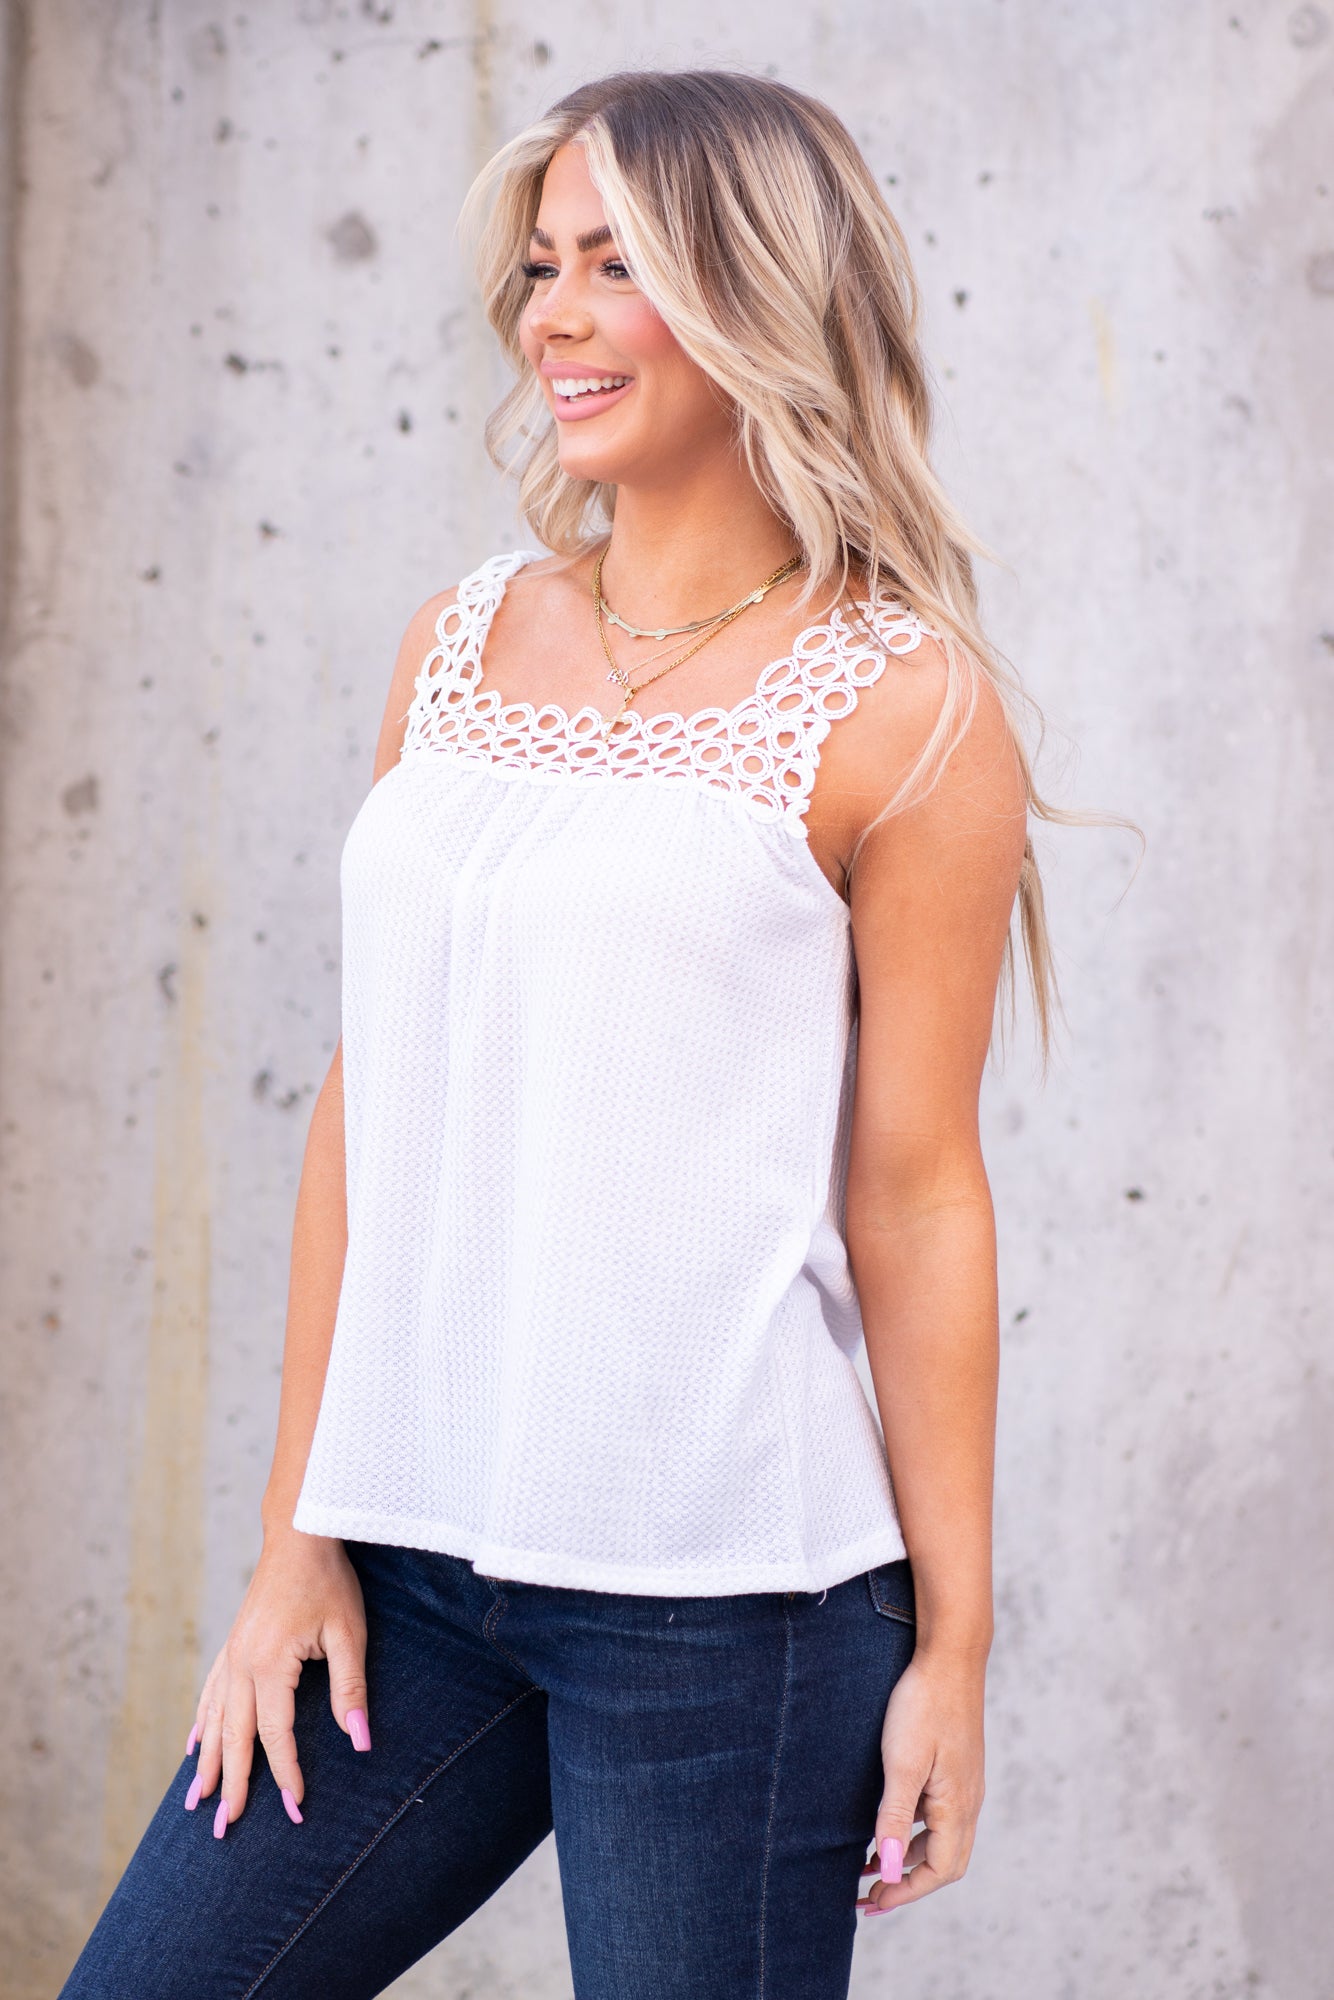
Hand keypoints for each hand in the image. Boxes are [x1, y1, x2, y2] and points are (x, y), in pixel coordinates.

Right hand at [183, 1527, 370, 1837]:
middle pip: (233, 1737)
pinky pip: (211, 1693)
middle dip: (230, 1786)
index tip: (293, 1809)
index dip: (285, 1774)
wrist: (299, 1533)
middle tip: (222, 1831)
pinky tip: (193, 1743)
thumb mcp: (348, 1633)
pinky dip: (202, 1723)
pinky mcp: (233, 1643)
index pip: (275, 1735)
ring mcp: (232, 1653)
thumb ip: (350, 1689)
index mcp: (268, 1665)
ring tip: (195, 1803)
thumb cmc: (329, 1581)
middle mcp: (241, 1664)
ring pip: (214, 1720)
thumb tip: (361, 1740)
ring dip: (207, 1762)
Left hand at [857, 1648, 986, 1913]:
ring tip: (871, 1866)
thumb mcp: (901, 1763)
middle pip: (944, 1864)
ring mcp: (964, 1785)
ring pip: (941, 1840)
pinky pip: (939, 1816)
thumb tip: (885, 1868)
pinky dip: (914, 1833)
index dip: (906, 1891)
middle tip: (871, 1895)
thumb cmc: (924, 1706)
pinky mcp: (956, 1769)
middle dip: (908, 1884)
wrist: (949, 1657)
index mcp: (957, 1807)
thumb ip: (893, 1818)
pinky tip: (889, 1825)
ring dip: (909, 1859)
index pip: (938, 1871)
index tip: (873, 1901)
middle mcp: (968, 1802)